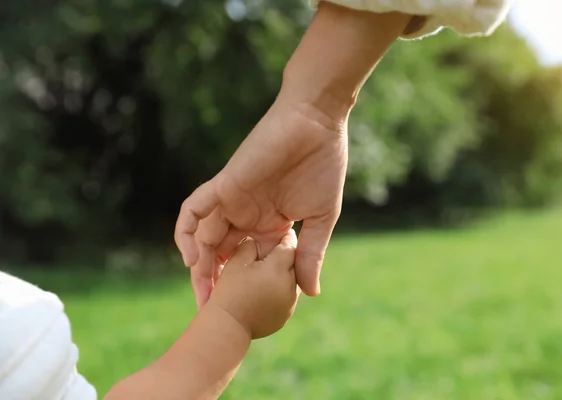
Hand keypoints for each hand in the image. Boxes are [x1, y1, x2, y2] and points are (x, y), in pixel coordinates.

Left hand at [175, 97, 346, 305]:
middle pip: (222, 253)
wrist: (316, 122)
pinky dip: (187, 231)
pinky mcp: (224, 184)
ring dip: (199, 264)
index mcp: (270, 224)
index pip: (251, 260)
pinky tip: (191, 257)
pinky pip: (194, 209)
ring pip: (205, 236)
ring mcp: (233, 200)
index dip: (244, 285)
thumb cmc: (324, 166)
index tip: (239, 312)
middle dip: (214, 281)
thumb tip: (311, 293)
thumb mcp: (321, 218)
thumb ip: (312, 254)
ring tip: (201, 292)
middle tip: (210, 311)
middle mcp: (247, 214)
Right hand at [209, 230, 298, 338]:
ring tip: (271, 267)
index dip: (284, 237)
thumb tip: (260, 239)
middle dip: (285, 255)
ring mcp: (290, 304)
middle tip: (277, 247)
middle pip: (294, 263)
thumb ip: (251, 245)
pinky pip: (287, 297)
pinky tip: (267, 287)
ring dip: (284, 273)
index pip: (289, 245)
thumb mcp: (237, 261)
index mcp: (279, 269)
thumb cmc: (229, 291)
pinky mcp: (284, 317)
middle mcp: (291, 286)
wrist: (227, 327)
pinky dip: (280, 290)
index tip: (281, 230)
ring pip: (293, 280)